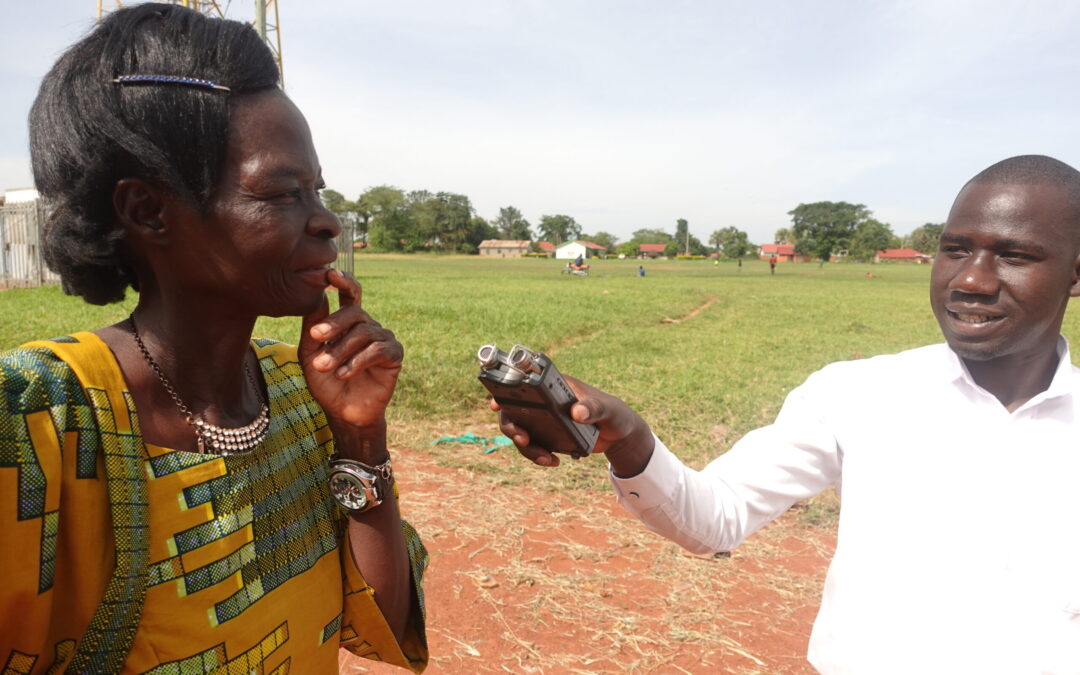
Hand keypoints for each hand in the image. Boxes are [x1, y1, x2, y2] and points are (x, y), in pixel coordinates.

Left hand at [299, 268, 402, 429]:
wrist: (344, 413)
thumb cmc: (326, 383)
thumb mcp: (310, 353)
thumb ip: (313, 325)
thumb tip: (319, 294)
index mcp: (349, 322)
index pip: (350, 294)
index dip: (343, 281)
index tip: (329, 273)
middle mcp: (368, 326)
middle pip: (355, 312)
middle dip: (334, 323)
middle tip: (316, 336)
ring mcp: (383, 339)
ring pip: (364, 332)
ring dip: (341, 350)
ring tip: (324, 367)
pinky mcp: (394, 355)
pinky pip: (378, 350)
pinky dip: (358, 361)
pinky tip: (344, 374)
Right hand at [492, 375, 654, 474]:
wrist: (618, 434)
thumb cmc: (614, 413)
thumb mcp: (607, 410)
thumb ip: (593, 409)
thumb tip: (576, 413)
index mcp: (556, 386)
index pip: (526, 384)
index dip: (505, 392)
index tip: (496, 404)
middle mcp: (544, 401)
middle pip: (514, 411)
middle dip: (512, 427)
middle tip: (523, 440)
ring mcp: (543, 419)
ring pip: (521, 432)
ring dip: (527, 448)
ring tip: (545, 458)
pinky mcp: (546, 435)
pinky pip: (532, 445)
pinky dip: (537, 455)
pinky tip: (553, 461)